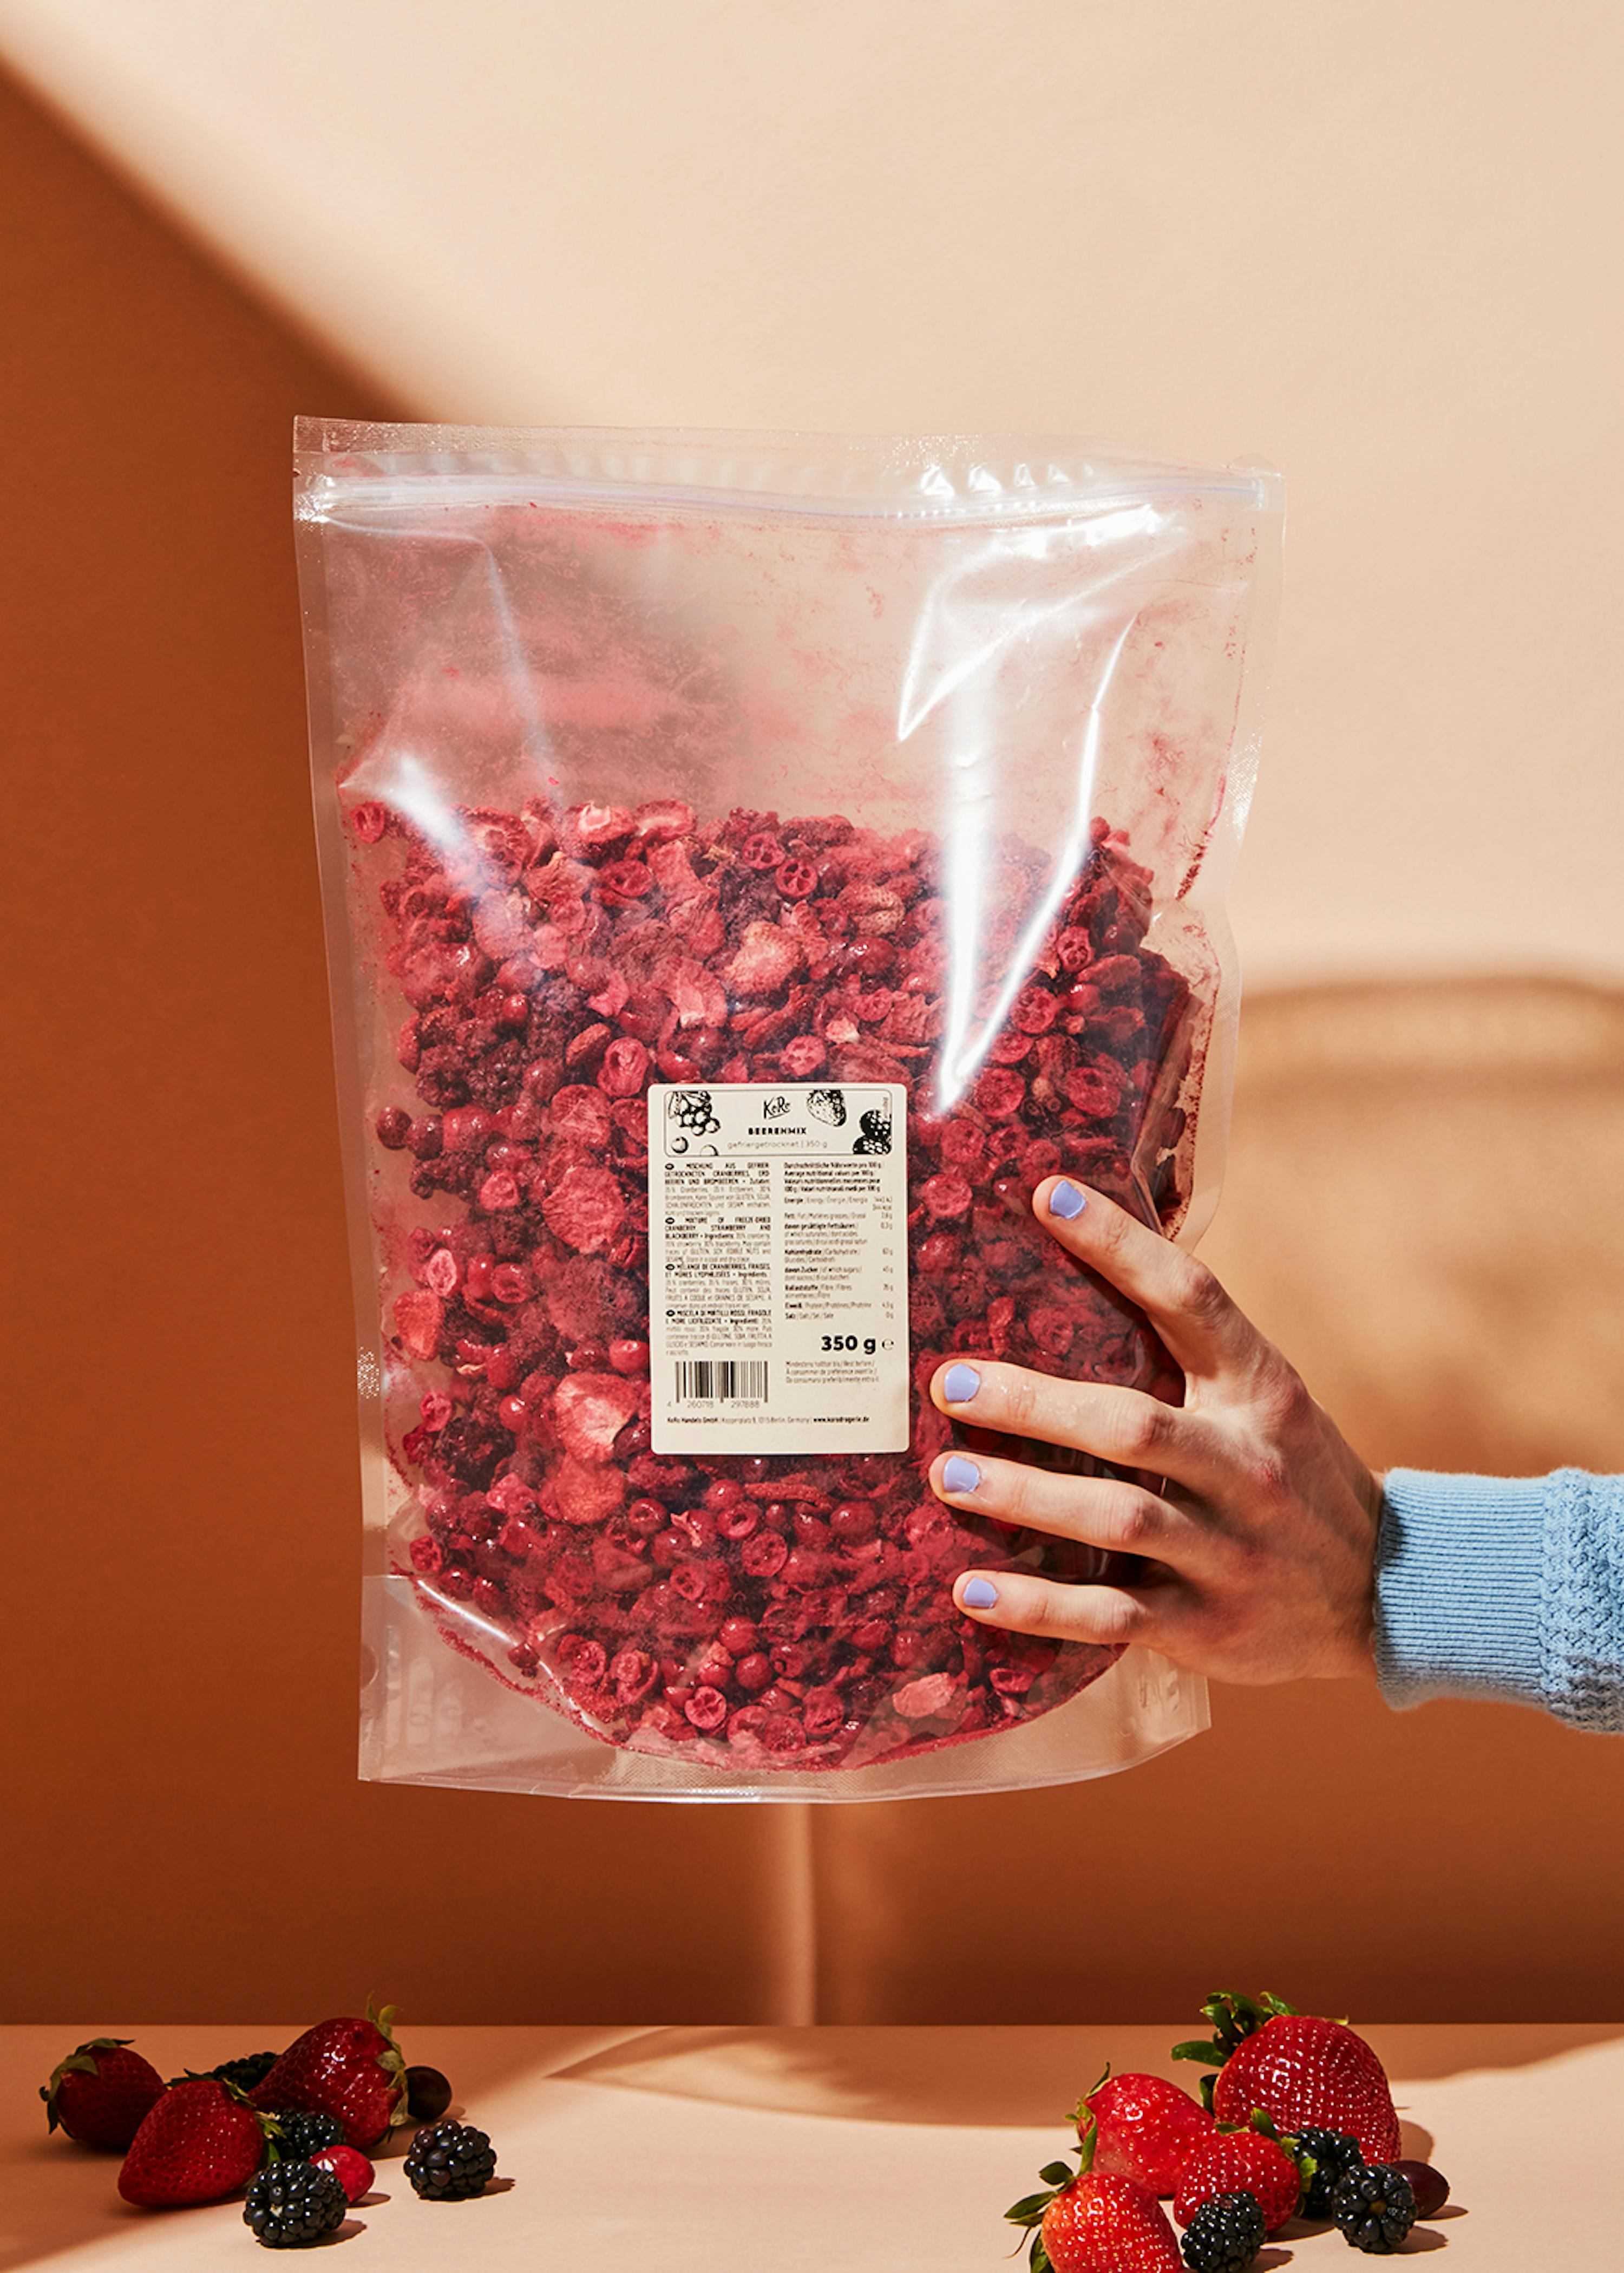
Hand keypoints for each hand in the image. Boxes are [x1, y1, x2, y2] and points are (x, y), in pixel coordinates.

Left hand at [930, 1177, 1382, 1683]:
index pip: (1193, 1299)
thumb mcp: (1265, 1401)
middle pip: (1134, 1425)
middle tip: (953, 1383)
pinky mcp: (1208, 1628)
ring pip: (1118, 1520)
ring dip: (1025, 1498)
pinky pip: (1109, 1616)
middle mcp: (1250, 1468)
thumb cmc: (1294, 1477)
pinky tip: (969, 1590)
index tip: (1048, 1197)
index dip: (1121, 1245)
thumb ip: (1193, 1351)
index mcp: (1263, 1393)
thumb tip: (1088, 1261)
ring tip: (948, 1476)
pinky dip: (1036, 1607)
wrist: (1386, 1598)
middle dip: (1035, 1403)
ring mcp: (1232, 1553)